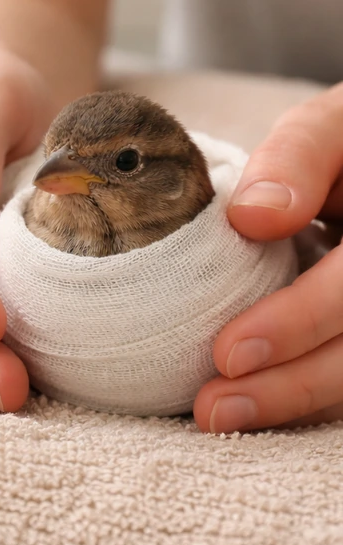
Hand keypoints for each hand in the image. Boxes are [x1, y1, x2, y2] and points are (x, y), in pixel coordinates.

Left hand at [198, 83, 342, 432]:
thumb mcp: (331, 128)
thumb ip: (297, 157)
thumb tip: (252, 217)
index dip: (301, 321)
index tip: (228, 351)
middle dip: (292, 381)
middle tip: (213, 405)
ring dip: (292, 401)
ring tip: (218, 416)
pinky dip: (300, 396)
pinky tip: (250, 409)